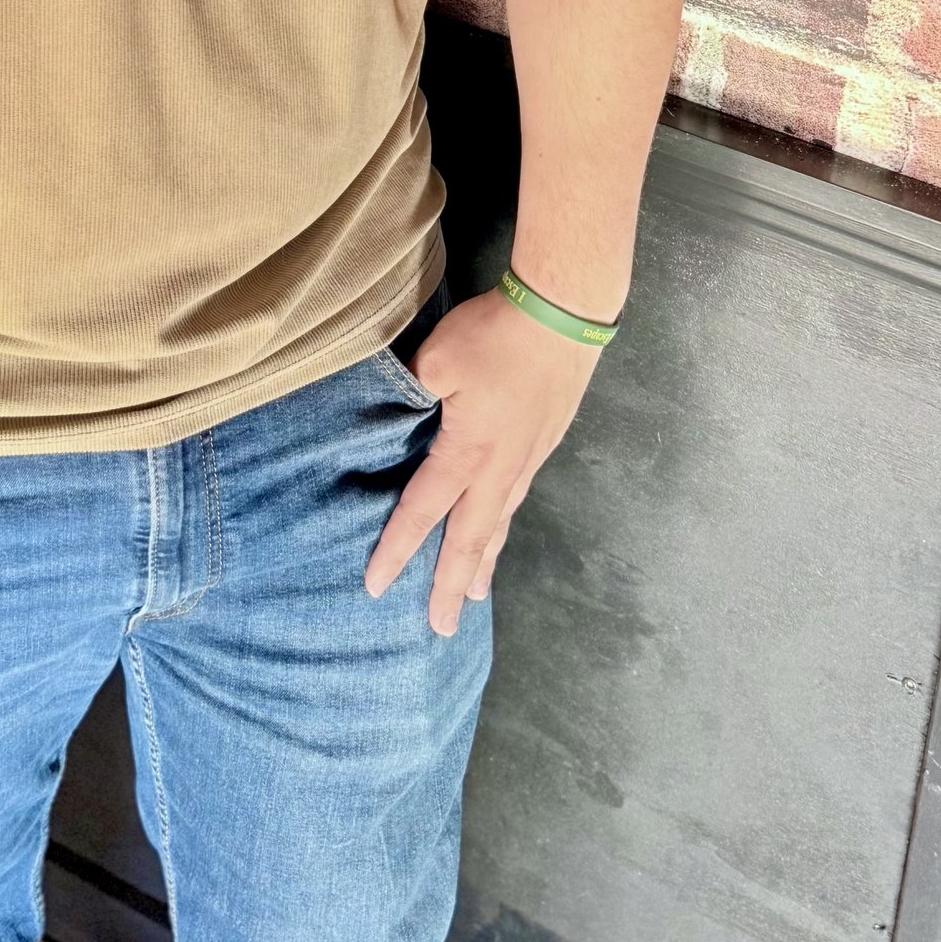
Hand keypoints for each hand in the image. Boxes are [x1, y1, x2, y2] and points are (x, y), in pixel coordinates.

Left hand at [365, 288, 601, 637]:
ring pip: (499, 522)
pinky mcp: (543, 442)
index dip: (397, 550)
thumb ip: (409, 392)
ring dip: (484, 562)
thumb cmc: (496, 336)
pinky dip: (502, 525)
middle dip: (452, 585)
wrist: (564, 314)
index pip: (422, 511)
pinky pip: (515, 498)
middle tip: (442, 627)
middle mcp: (500, 469)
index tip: (376, 588)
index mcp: (467, 453)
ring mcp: (527, 459)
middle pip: (471, 539)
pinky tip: (499, 524)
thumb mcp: (436, 359)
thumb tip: (396, 412)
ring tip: (475, 594)